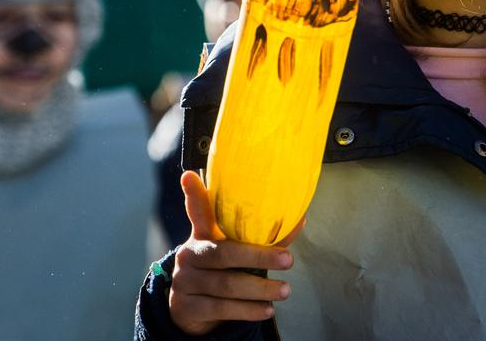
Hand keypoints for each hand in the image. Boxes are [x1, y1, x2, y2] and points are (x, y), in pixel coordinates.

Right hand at [168, 171, 301, 334]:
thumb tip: (299, 219)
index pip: (197, 211)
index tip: (189, 175)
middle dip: (259, 257)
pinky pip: (221, 309)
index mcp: (201, 236)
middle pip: (224, 254)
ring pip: (226, 285)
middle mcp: (190, 255)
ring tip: (285, 290)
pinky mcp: (186, 307)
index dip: (194, 194)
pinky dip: (247, 310)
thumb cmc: (219, 272)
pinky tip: (266, 309)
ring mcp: (185, 282)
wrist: (190, 310)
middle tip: (288, 260)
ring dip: (259, 289)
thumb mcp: (234, 253)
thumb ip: (262, 238)